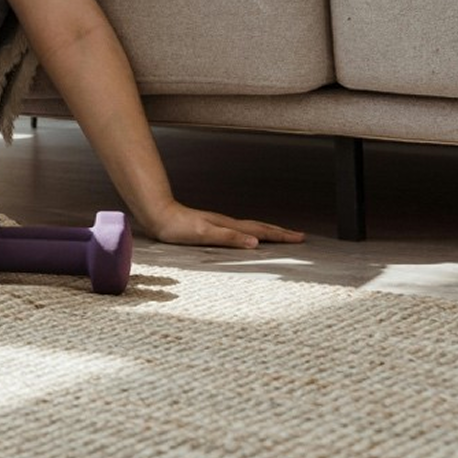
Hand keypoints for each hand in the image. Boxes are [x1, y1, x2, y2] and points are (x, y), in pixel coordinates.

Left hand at [141, 201, 304, 248]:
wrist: (158, 215)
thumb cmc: (177, 227)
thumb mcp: (204, 235)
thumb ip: (229, 238)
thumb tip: (256, 242)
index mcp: (229, 226)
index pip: (261, 230)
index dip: (280, 235)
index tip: (300, 238)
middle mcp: (227, 223)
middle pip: (260, 227)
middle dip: (280, 232)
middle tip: (299, 236)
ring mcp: (220, 224)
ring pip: (251, 228)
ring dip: (268, 232)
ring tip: (281, 235)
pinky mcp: (212, 228)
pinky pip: (240, 231)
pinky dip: (252, 233)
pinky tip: (249, 237)